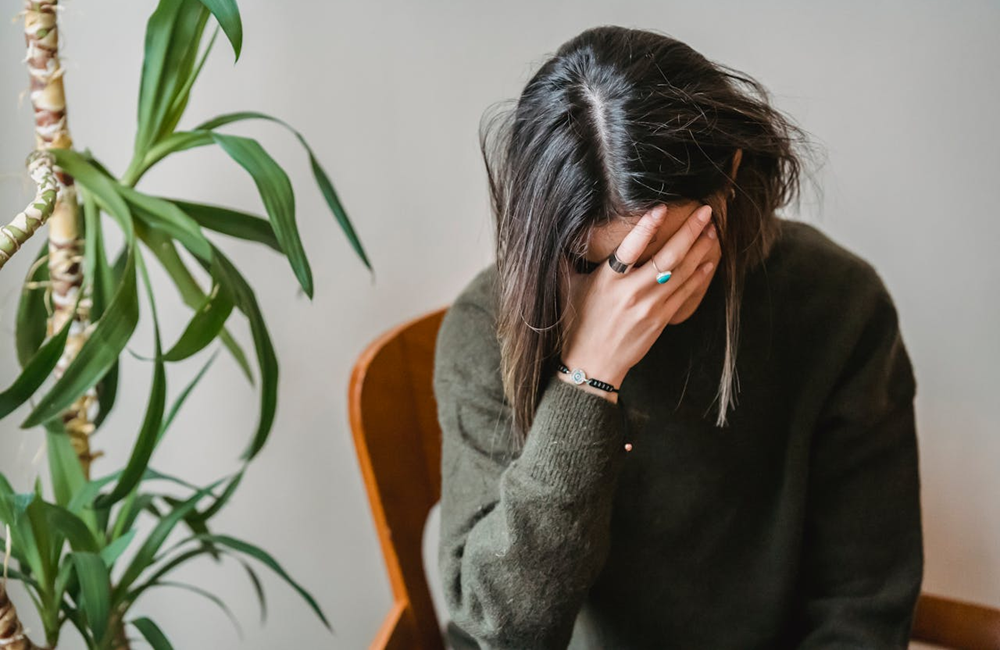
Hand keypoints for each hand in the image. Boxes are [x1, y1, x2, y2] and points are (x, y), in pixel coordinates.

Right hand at [558, 203, 717, 400]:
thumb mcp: (566, 288)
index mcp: (608, 281)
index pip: (630, 248)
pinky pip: (684, 293)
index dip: (646, 227)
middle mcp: (632, 292)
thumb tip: (561, 232)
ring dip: (700, 249)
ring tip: (711, 230)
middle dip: (689, 231)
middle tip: (705, 212)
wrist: (592, 364)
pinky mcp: (660, 319)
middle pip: (668, 257)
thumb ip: (566, 260)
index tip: (661, 208)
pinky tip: (709, 261)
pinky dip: (699, 275)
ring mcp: (649, 307)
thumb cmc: (576, 324)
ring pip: (682, 272)